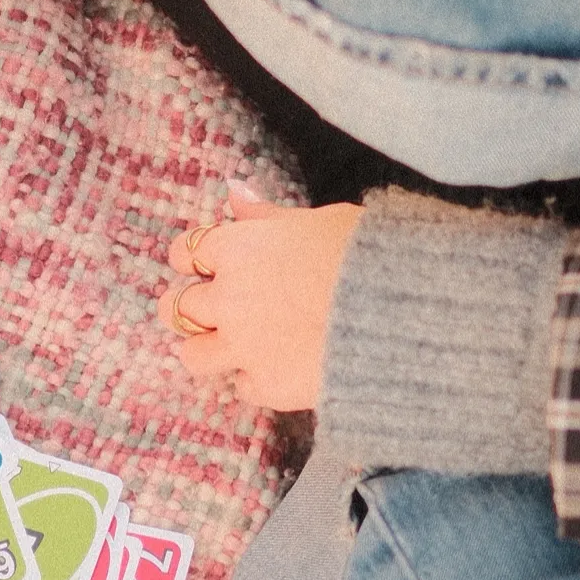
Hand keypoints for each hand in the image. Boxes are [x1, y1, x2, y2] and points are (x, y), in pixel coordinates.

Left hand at [156, 186, 362, 409]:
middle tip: (215, 308)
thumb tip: (235, 194)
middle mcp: (229, 299)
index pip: (185, 252)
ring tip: (234, 345)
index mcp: (238, 249)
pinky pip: (241, 386)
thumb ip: (268, 216)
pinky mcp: (267, 386)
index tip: (201, 265)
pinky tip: (278, 367)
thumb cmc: (368, 255)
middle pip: (177, 306)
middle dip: (191, 306)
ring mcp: (243, 347)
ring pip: (193, 355)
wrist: (401, 316)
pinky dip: (254, 378)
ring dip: (208, 348)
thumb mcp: (318, 220)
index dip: (192, 259)